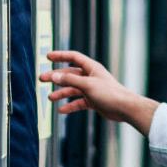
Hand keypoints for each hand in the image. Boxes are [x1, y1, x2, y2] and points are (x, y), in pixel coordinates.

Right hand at [38, 50, 159, 136]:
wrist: (124, 108)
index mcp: (91, 68)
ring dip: (61, 93)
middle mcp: (90, 77)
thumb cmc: (110, 93)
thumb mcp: (87, 85)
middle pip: (69, 74)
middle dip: (56, 77)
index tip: (48, 56)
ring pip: (72, 89)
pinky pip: (78, 102)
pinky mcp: (93, 100)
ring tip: (50, 98)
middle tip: (42, 79)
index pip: (73, 57)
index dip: (60, 56)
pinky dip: (70, 105)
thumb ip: (69, 80)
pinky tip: (62, 110)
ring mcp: (91, 89)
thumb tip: (54, 76)